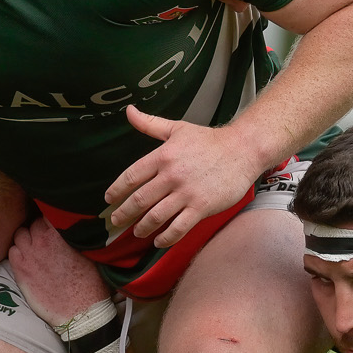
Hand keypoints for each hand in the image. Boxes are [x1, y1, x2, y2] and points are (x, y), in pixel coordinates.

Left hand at [8, 217, 110, 324]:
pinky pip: (12, 251)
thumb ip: (77, 236)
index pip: (49, 212)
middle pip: (33, 223)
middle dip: (39, 228)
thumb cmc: (90, 284)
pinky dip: (18, 252)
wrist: (79, 311)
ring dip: (27, 238)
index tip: (55, 224)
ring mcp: (28, 254)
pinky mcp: (20, 270)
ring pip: (20, 234)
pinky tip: (28, 259)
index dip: (52, 218)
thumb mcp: (90, 252)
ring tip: (36, 248)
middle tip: (47, 238)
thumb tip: (74, 226)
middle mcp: (42, 240)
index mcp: (60, 233)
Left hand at [102, 107, 265, 246]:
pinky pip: (178, 228)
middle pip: (139, 200)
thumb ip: (150, 123)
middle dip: (124, 214)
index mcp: (162, 156)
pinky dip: (166, 238)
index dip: (116, 191)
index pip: (131, 176)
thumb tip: (128, 111)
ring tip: (137, 232)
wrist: (243, 150)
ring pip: (155, 216)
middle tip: (115, 222)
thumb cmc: (209, 140)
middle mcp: (171, 175)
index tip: (109, 200)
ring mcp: (186, 193)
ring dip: (142, 228)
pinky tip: (159, 242)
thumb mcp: (177, 128)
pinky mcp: (202, 207)